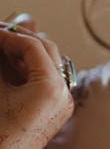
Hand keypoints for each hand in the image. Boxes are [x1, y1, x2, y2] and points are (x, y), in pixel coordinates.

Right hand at [0, 25, 73, 148]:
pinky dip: (32, 70)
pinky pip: (49, 80)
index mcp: (50, 87)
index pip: (33, 46)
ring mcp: (64, 104)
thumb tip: (3, 36)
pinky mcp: (57, 113)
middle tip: (1, 36)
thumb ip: (0, 61)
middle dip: (22, 41)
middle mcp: (64, 93)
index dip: (10, 36)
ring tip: (4, 50)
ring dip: (28, 53)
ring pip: (50, 64)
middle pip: (47, 51)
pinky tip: (12, 68)